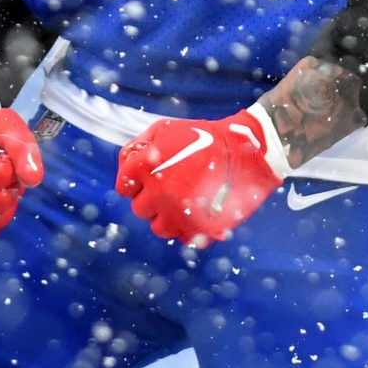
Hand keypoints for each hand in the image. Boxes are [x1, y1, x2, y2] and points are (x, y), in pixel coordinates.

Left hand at [115, 108, 290, 247]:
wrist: (243, 150)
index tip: (148, 179)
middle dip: (151, 199)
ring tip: (182, 202)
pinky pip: (182, 237)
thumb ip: (137, 146)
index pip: (124, 188)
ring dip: (166, 217)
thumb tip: (125, 165)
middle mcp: (158, 194)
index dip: (135, 183)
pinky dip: (186, 228)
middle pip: (140, 209)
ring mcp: (178, 213)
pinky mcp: (199, 228)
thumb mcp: (164, 129)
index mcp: (145, 169)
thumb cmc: (201, 136)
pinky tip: (196, 212)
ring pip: (158, 228)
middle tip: (170, 187)